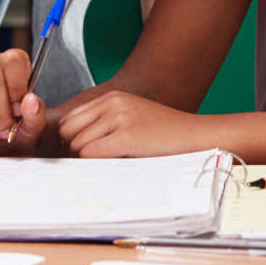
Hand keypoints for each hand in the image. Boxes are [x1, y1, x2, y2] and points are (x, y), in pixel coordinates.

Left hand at [60, 90, 207, 157]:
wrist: (197, 138)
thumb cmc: (167, 137)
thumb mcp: (132, 120)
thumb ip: (105, 125)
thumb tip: (74, 146)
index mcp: (113, 97)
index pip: (69, 119)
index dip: (72, 140)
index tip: (85, 153)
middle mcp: (113, 103)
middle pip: (68, 132)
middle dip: (74, 151)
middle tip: (94, 162)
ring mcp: (120, 118)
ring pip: (77, 145)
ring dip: (87, 161)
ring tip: (109, 165)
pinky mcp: (127, 136)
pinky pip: (91, 154)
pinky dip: (96, 165)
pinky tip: (114, 167)